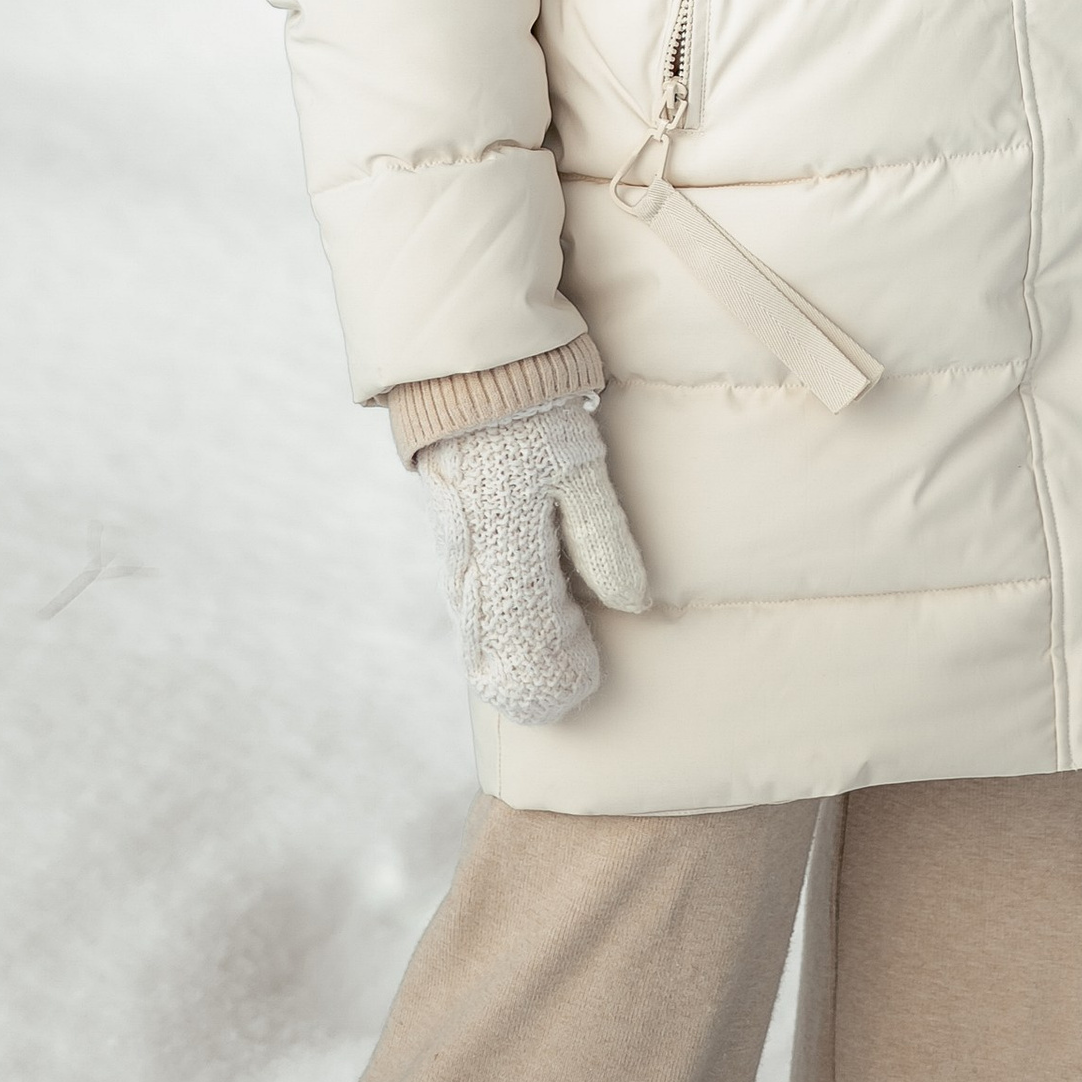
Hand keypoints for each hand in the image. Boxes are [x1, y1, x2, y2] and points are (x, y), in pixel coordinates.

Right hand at [415, 394, 649, 725]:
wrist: (469, 379)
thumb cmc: (533, 420)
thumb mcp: (580, 470)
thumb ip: (602, 538)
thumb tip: (631, 604)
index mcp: (508, 554)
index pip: (528, 644)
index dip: (556, 673)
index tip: (585, 686)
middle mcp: (473, 568)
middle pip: (494, 653)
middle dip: (529, 681)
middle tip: (564, 702)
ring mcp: (455, 558)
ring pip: (477, 633)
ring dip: (508, 662)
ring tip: (541, 686)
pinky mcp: (451, 543)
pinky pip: (469, 606)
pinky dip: (490, 633)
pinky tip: (510, 642)